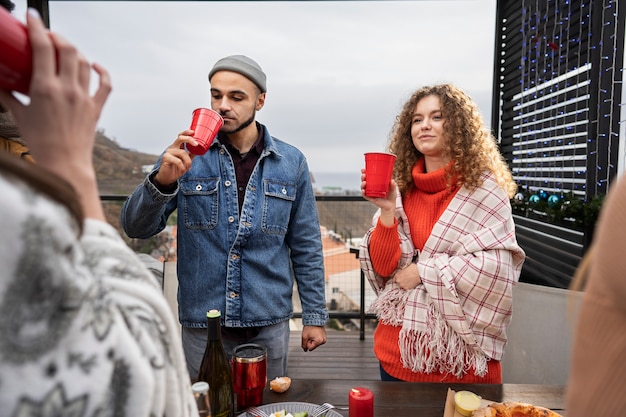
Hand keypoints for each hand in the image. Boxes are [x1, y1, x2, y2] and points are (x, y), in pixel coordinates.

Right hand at [0, 8, 110, 219]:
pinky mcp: (96, 107)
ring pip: (84, 62)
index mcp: (46, 88)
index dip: (38, 27)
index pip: (44, 47)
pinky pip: (105, 83)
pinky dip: (101, 71)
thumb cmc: (40, 143)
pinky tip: (95, 65)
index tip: (32, 18)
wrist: (64, 164)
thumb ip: (8, 96)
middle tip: (47, 35)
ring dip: (75, 51)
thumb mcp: (18, 115)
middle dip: (57, 36)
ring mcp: (84, 98)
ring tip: (64, 49)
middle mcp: (68, 89)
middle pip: (68, 49)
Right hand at [152, 129, 196, 186]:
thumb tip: (199, 149)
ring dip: (188, 161)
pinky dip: (182, 166)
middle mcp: (172, 147)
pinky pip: (178, 161)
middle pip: (180, 138)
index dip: (186, 132)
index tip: (193, 132)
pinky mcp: (165, 158)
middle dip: (189, 139)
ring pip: (182, 152)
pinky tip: (183, 170)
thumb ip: (191, 154)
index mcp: (177, 147)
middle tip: (196, 144)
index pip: (181, 136)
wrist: (167, 178)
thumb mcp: (186, 161)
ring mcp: (168, 152)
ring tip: (188, 167)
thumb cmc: (176, 169)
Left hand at [301, 325, 326, 351]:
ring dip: (313, 340)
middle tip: (310, 335)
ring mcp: (324, 339)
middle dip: (310, 341)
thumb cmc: (310, 327)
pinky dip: (315, 338)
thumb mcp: (304, 336)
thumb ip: (304, 345)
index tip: (308, 338)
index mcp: (319, 341)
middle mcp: (323, 341)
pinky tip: (315, 333)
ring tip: (312, 333)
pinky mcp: (324, 337)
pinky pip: (318, 340)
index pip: (310, 348)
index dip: (307, 343)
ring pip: (315, 343)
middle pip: (313, 346)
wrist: (314, 320)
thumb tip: (305, 350)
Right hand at [361, 168, 396, 225]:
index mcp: (376, 183)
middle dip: (363, 178)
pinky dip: (363, 193)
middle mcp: (372, 188)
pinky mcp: (371, 198)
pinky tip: (363, 191)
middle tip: (364, 175)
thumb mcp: (393, 189)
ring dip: (362, 184)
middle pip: (365, 181)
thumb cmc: (391, 195)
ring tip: (364, 182)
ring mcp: (371, 193)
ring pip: (363, 188)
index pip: (369, 177)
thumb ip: (393, 185)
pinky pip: (365, 196)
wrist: (391, 205)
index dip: (365, 173)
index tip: (363, 170)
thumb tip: (392, 181)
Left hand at [393, 263, 421, 289]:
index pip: (394, 279)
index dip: (397, 279)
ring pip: (402, 285)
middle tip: (406, 278)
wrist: (420, 273)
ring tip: (409, 280)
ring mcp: (402, 285)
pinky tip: (411, 282)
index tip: (399, 278)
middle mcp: (398, 281)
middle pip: (398, 283)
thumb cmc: (413, 268)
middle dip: (401, 281)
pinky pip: (406, 288)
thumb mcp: (405, 267)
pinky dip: (408, 286)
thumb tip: (401, 272)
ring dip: (404, 284)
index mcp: (397, 275)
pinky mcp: (407, 288)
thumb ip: (401, 271)